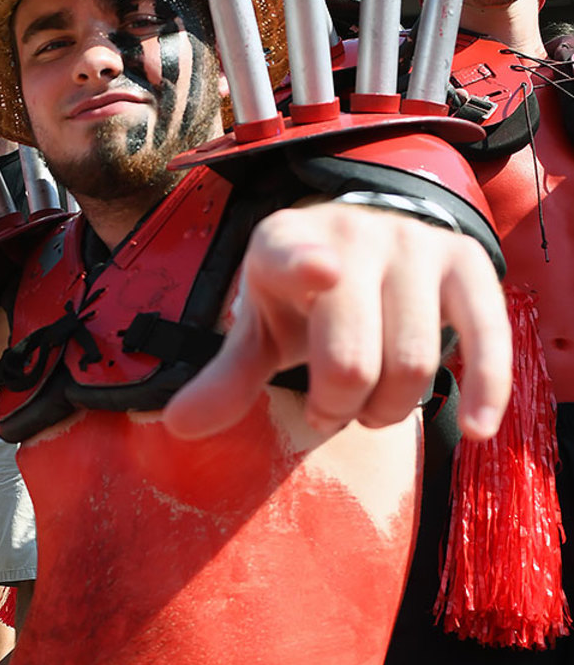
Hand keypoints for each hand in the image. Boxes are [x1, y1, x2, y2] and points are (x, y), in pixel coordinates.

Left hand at [163, 203, 510, 441]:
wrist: (364, 238)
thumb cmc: (301, 297)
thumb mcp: (259, 328)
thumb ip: (226, 377)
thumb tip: (176, 426)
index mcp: (285, 245)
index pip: (294, 257)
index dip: (308, 265)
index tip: (325, 271)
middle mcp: (353, 235)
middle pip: (353, 358)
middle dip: (338, 408)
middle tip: (329, 411)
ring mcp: (414, 245)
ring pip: (412, 362)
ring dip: (389, 410)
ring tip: (371, 407)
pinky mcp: (466, 262)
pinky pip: (487, 333)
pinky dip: (487, 386)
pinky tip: (480, 429)